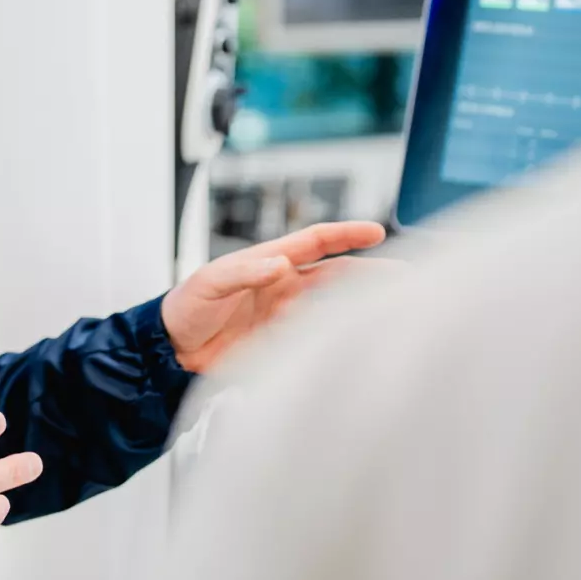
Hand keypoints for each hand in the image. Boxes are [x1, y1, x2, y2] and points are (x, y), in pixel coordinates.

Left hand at [161, 221, 386, 373]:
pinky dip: (343, 337)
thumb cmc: (187, 305)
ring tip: (397, 310)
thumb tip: (281, 263)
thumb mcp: (211, 282)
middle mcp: (285, 285)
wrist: (171, 347)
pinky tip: (364, 342)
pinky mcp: (284, 343)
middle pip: (339, 275)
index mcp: (270, 261)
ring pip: (335, 305)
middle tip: (409, 279)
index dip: (347, 234)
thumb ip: (244, 272)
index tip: (377, 231)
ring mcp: (287, 314)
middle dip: (372, 274)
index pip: (317, 242)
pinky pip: (320, 337)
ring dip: (363, 305)